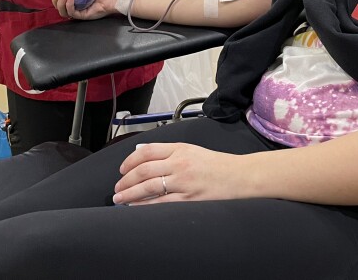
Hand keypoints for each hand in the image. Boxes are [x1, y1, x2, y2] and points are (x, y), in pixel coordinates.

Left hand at [112, 143, 245, 205]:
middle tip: (117, 188)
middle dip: (126, 180)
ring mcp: (184, 182)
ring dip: (130, 194)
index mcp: (180, 149)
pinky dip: (145, 206)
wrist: (240, 177)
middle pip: (144, 170)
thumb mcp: (192, 151)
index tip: (122, 170)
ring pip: (149, 187)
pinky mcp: (189, 199)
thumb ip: (169, 152)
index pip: (147, 151)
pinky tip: (136, 208)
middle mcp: (180, 163)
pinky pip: (161, 203)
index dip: (129, 161)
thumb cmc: (217, 165)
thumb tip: (142, 155)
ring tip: (120, 199)